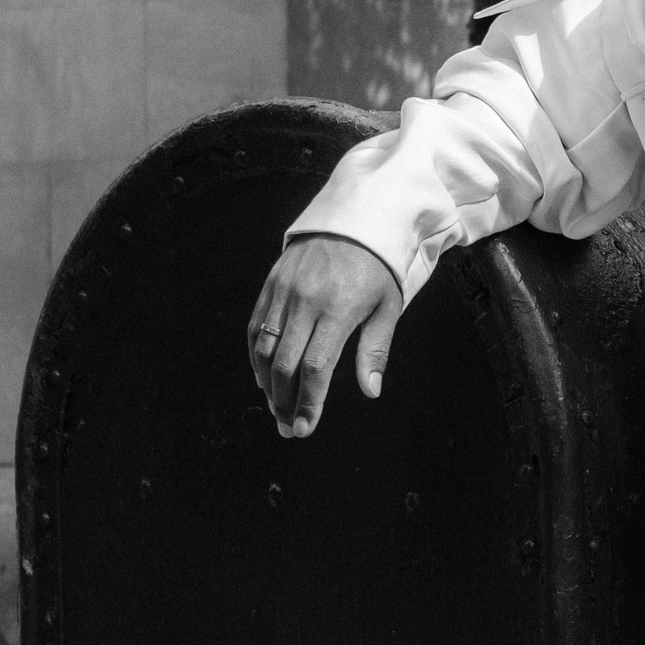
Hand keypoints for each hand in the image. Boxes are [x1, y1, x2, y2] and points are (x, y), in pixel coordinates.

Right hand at [247, 237, 403, 439]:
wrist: (354, 216)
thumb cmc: (378, 266)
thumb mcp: (388, 306)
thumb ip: (375, 350)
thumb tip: (370, 390)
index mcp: (338, 310)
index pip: (315, 368)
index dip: (308, 402)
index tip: (304, 428)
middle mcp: (305, 302)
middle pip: (285, 365)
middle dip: (284, 402)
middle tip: (288, 427)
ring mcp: (284, 292)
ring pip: (265, 349)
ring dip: (268, 384)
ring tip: (277, 407)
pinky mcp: (271, 284)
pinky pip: (256, 327)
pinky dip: (256, 357)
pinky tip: (264, 377)